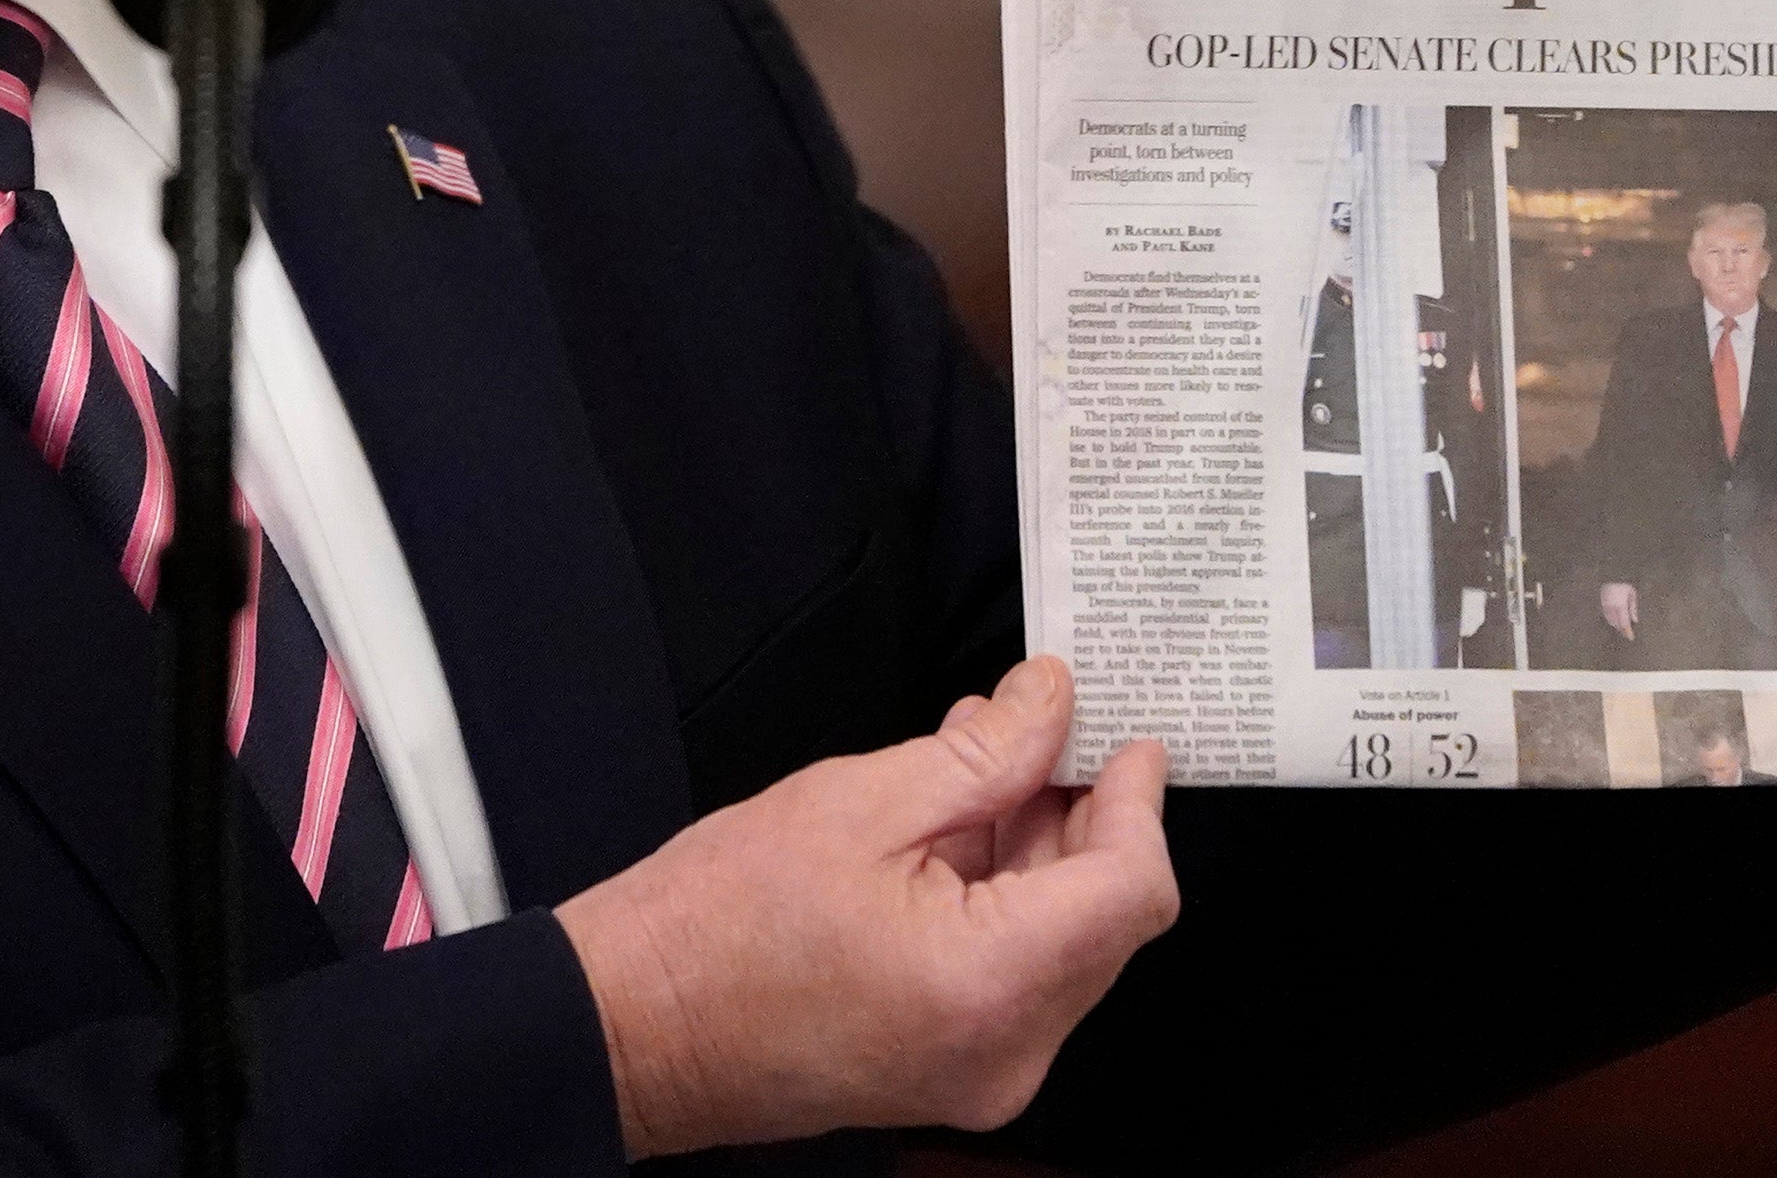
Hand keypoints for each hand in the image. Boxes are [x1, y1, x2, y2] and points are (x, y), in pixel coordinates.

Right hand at [552, 656, 1177, 1159]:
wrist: (637, 1024)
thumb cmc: (717, 927)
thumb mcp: (858, 801)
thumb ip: (983, 753)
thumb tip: (1053, 704)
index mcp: (989, 983)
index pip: (1131, 889)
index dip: (1139, 800)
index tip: (1127, 737)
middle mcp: (1005, 1050)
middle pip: (1106, 920)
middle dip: (1085, 816)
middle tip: (1047, 726)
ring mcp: (981, 1072)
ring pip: (1066, 946)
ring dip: (1042, 851)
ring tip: (984, 763)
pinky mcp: (953, 1070)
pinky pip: (1019, 976)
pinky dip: (1007, 899)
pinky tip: (959, 829)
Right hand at [1599, 582, 1638, 640]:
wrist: (1609, 573)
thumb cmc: (1623, 582)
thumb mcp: (1632, 594)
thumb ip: (1633, 608)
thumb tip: (1635, 620)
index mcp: (1620, 606)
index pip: (1624, 623)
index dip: (1627, 632)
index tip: (1631, 638)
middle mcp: (1611, 608)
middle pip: (1616, 624)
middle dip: (1622, 630)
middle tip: (1627, 634)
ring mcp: (1604, 606)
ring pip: (1610, 621)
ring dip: (1616, 626)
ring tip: (1622, 628)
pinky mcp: (1601, 603)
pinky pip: (1606, 615)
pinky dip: (1611, 620)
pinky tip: (1615, 620)